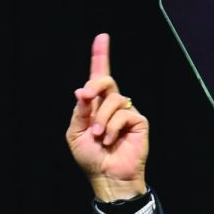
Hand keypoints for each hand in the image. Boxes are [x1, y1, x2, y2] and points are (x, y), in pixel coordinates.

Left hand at [66, 32, 148, 201]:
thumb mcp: (75, 134)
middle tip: (86, 96)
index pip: (98, 77)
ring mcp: (126, 111)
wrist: (107, 176)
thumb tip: (82, 90)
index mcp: (95, 106)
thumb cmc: (90, 158)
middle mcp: (111, 105)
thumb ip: (80, 111)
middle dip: (96, 84)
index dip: (100, 56)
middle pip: (106, 80)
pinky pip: (124, 113)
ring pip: (114, 99)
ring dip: (101, 118)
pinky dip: (113, 127)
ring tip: (98, 136)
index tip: (102, 37)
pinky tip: (110, 140)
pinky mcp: (138, 120)